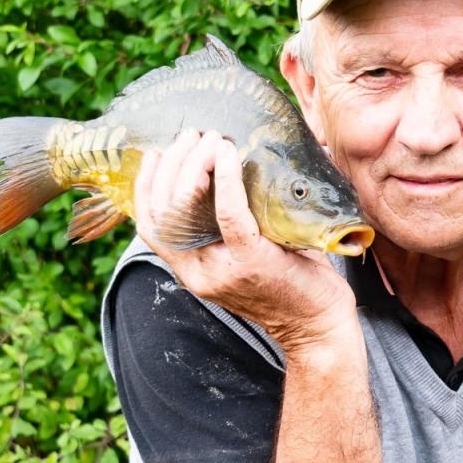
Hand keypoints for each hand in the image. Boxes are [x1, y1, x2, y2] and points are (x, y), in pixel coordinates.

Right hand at [134, 130, 356, 353]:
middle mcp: (197, 271)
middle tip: (191, 135)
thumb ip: (228, 226)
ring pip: (185, 208)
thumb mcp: (245, 256)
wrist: (317, 328)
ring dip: (193, 164)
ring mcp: (221, 268)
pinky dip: (226, 179)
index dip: (144, 186)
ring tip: (210, 138)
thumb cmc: (289, 283)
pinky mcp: (250, 261)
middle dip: (171, 164)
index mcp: (191, 270)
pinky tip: (228, 154)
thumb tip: (229, 168)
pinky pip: (229, 214)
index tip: (154, 154)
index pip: (148, 225)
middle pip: (162, 210)